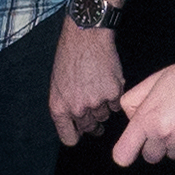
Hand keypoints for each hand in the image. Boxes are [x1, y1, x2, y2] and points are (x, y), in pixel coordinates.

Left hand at [50, 19, 126, 144]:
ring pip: (104, 115)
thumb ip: (65, 106)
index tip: (81, 132)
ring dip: (103, 106)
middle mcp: (77, 108)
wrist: (86, 36)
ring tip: (98, 85)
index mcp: (59, 108)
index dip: (76, 135)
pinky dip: (114, 95)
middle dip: (93, 121)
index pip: (69, 138)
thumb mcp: (57, 84)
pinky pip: (116, 104)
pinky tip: (108, 81)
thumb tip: (75, 123)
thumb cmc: (69, 56)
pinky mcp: (113, 93)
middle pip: (90, 128)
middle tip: (94, 107)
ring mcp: (96, 102)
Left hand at [112, 37, 174, 165]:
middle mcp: (164, 134)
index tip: (128, 153)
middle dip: (159, 144)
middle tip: (174, 121)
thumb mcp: (159, 79)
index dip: (125, 153)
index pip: (123, 153)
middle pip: (151, 156)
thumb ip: (136, 99)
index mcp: (148, 117)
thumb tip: (131, 119)